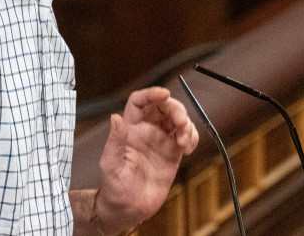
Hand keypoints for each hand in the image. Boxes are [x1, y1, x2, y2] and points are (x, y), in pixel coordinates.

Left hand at [95, 87, 199, 230]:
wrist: (129, 209)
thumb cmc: (114, 188)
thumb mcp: (111, 165)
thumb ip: (115, 141)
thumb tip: (115, 117)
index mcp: (130, 128)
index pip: (139, 101)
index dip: (151, 93)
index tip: (164, 94)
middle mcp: (146, 130)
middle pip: (163, 106)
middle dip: (175, 108)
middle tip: (180, 123)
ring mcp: (161, 140)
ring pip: (178, 118)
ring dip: (186, 124)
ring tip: (183, 142)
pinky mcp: (173, 152)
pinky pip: (187, 136)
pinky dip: (192, 137)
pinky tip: (187, 149)